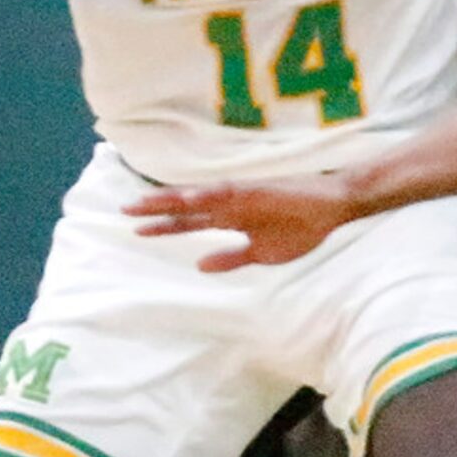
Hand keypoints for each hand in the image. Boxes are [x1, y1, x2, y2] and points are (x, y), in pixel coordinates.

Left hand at [127, 176, 354, 269]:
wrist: (332, 209)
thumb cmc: (301, 227)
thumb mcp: (261, 252)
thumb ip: (231, 258)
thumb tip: (200, 265)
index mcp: (230, 219)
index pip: (189, 222)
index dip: (164, 226)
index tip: (136, 230)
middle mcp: (230, 204)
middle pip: (185, 208)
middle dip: (156, 210)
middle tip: (124, 211)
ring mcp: (241, 196)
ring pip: (198, 197)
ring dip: (172, 199)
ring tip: (145, 203)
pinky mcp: (257, 190)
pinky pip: (227, 193)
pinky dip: (207, 195)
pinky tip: (187, 199)